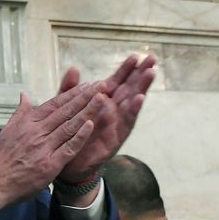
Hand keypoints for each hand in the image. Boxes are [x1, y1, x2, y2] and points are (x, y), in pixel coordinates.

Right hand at [0, 82, 103, 212]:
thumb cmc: (3, 156)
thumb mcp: (9, 129)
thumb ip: (20, 111)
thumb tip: (24, 94)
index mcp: (29, 122)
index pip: (54, 103)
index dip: (72, 93)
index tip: (86, 84)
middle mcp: (38, 131)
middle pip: (66, 111)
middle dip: (85, 97)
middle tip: (102, 85)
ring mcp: (45, 147)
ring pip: (70, 126)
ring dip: (87, 111)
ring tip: (102, 99)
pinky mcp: (50, 163)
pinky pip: (69, 147)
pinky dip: (80, 136)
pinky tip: (91, 125)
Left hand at [55, 53, 156, 185]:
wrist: (66, 164)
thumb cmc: (69, 136)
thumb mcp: (65, 109)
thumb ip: (69, 89)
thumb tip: (73, 68)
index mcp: (102, 102)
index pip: (117, 81)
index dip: (126, 69)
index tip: (137, 55)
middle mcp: (113, 112)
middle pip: (130, 88)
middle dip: (141, 74)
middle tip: (153, 58)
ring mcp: (116, 124)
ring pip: (132, 103)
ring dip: (141, 88)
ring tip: (150, 73)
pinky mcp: (116, 138)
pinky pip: (126, 123)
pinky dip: (132, 110)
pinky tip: (139, 98)